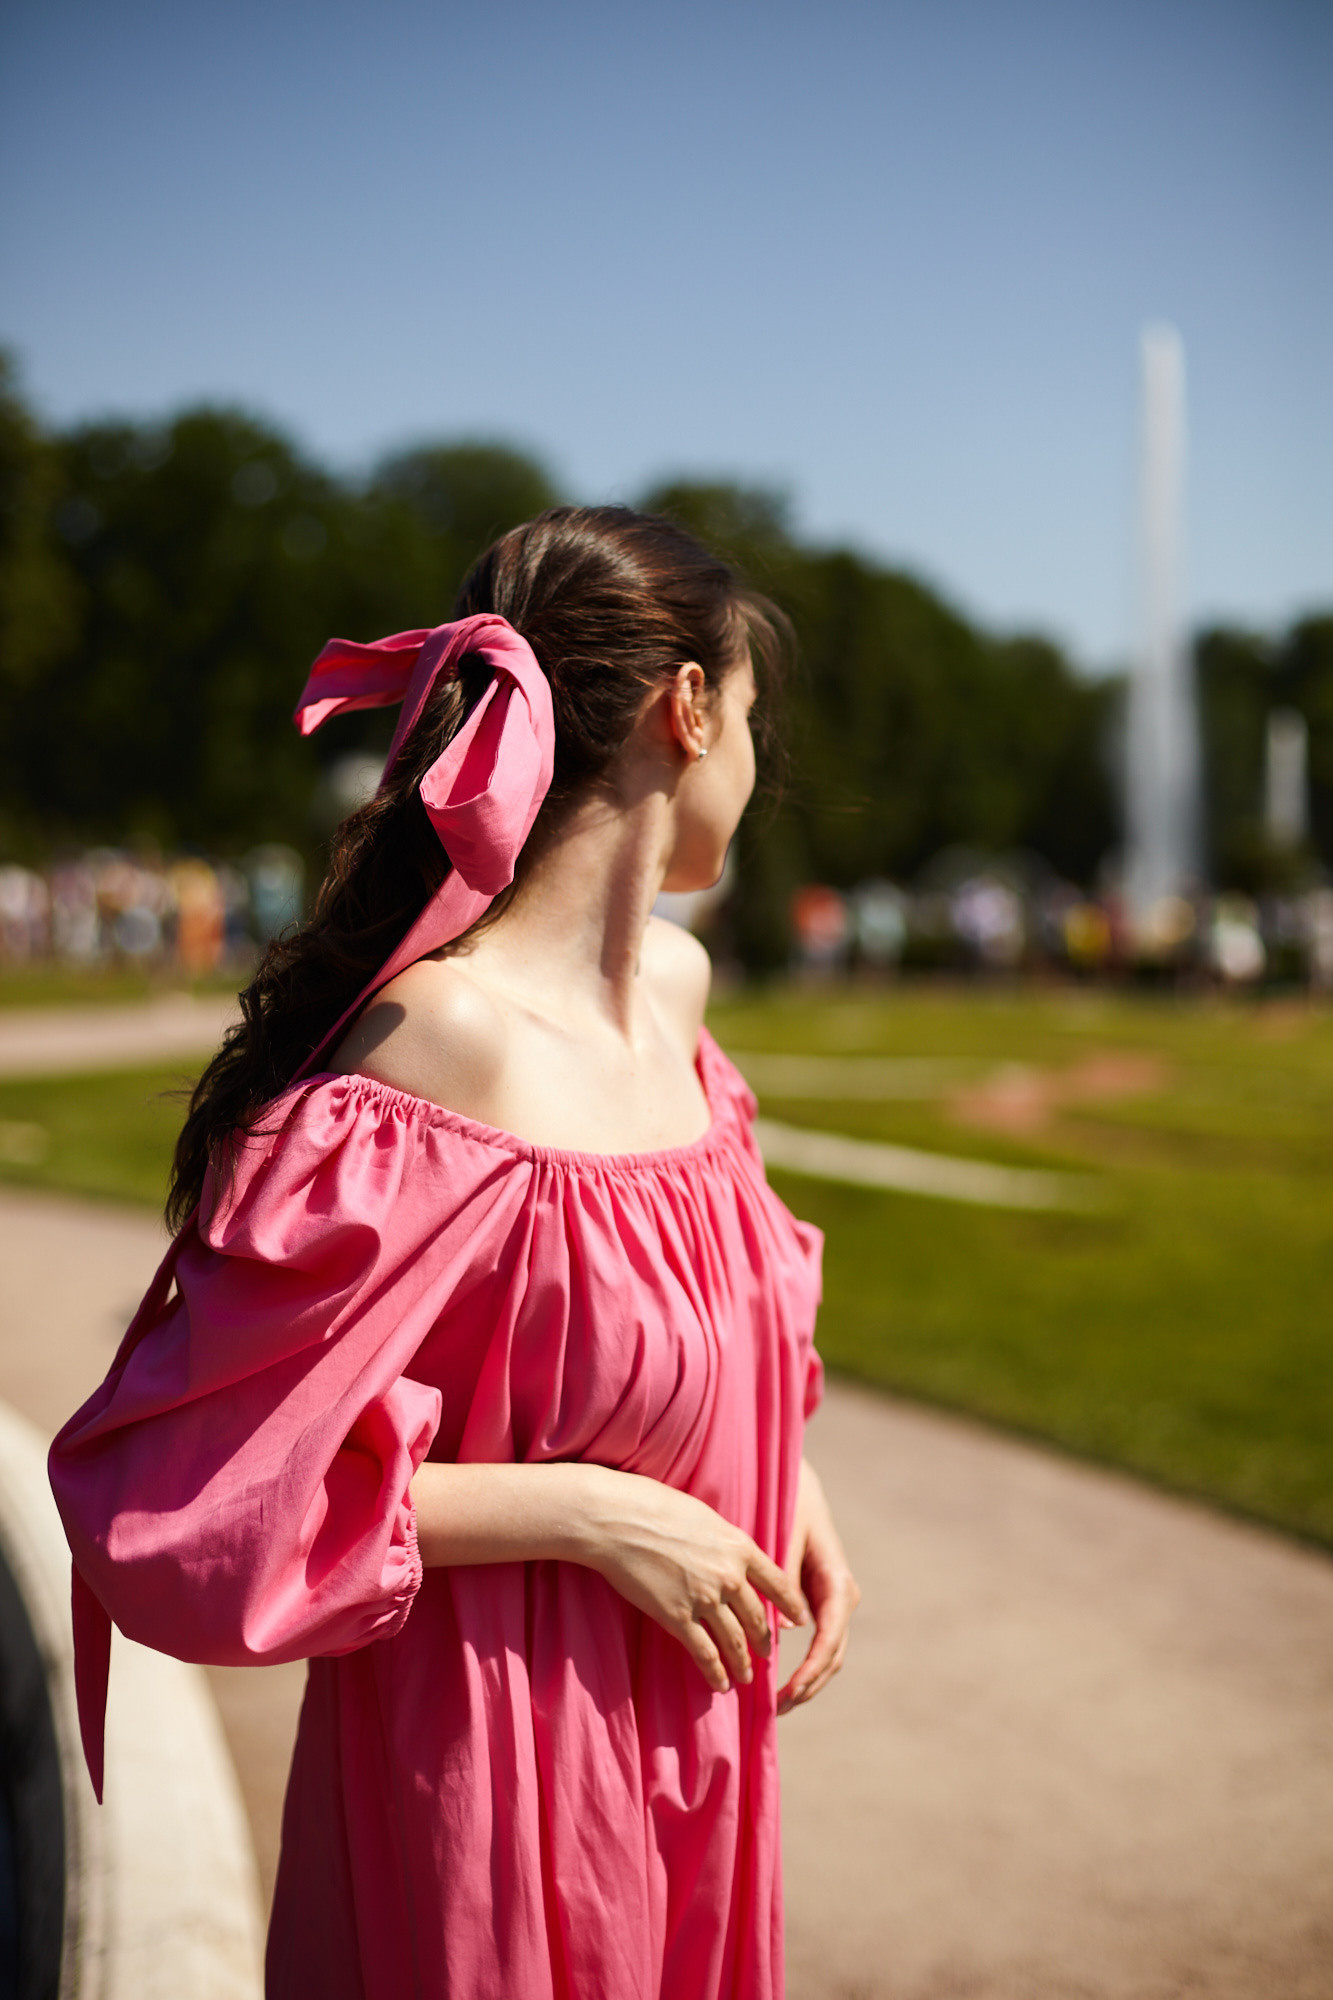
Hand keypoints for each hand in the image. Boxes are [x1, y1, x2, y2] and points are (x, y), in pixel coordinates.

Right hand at [575, 1466, 808, 1693]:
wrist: (619, 1520)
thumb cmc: (656, 1507)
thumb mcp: (706, 1517)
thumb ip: (725, 1543)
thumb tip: (734, 1556)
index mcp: (740, 1547)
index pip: (779, 1582)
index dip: (792, 1604)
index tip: (800, 1618)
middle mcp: (729, 1576)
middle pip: (757, 1618)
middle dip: (763, 1641)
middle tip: (766, 1654)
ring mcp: (705, 1599)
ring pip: (734, 1642)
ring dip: (742, 1664)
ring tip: (746, 1678)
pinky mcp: (677, 1617)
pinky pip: (704, 1653)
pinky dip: (715, 1672)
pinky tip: (719, 1683)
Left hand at [778, 1457, 858, 1715]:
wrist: (800, 1488)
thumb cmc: (791, 1507)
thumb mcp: (785, 1536)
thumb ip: (785, 1579)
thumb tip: (783, 1630)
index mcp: (836, 1581)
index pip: (830, 1635)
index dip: (812, 1668)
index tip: (790, 1690)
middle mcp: (841, 1596)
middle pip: (833, 1653)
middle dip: (809, 1684)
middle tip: (778, 1708)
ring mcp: (834, 1602)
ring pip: (829, 1653)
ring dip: (809, 1681)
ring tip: (778, 1705)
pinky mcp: (821, 1604)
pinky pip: (819, 1642)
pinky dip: (805, 1666)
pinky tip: (781, 1682)